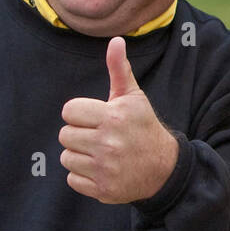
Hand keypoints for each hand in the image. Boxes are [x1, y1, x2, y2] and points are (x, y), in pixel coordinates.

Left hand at [59, 37, 179, 203]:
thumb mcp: (134, 97)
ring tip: (100, 153)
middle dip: (79, 135)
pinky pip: (72, 179)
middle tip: (99, 137)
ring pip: (66, 158)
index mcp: (113, 117)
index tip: (97, 118)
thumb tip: (116, 40)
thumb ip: (119, 69)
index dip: (80, 114)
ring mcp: (105, 168)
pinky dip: (83, 176)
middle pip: (64, 135)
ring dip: (79, 156)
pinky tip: (101, 169)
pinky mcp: (103, 190)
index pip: (69, 111)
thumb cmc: (143, 127)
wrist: (164, 167)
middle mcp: (108, 143)